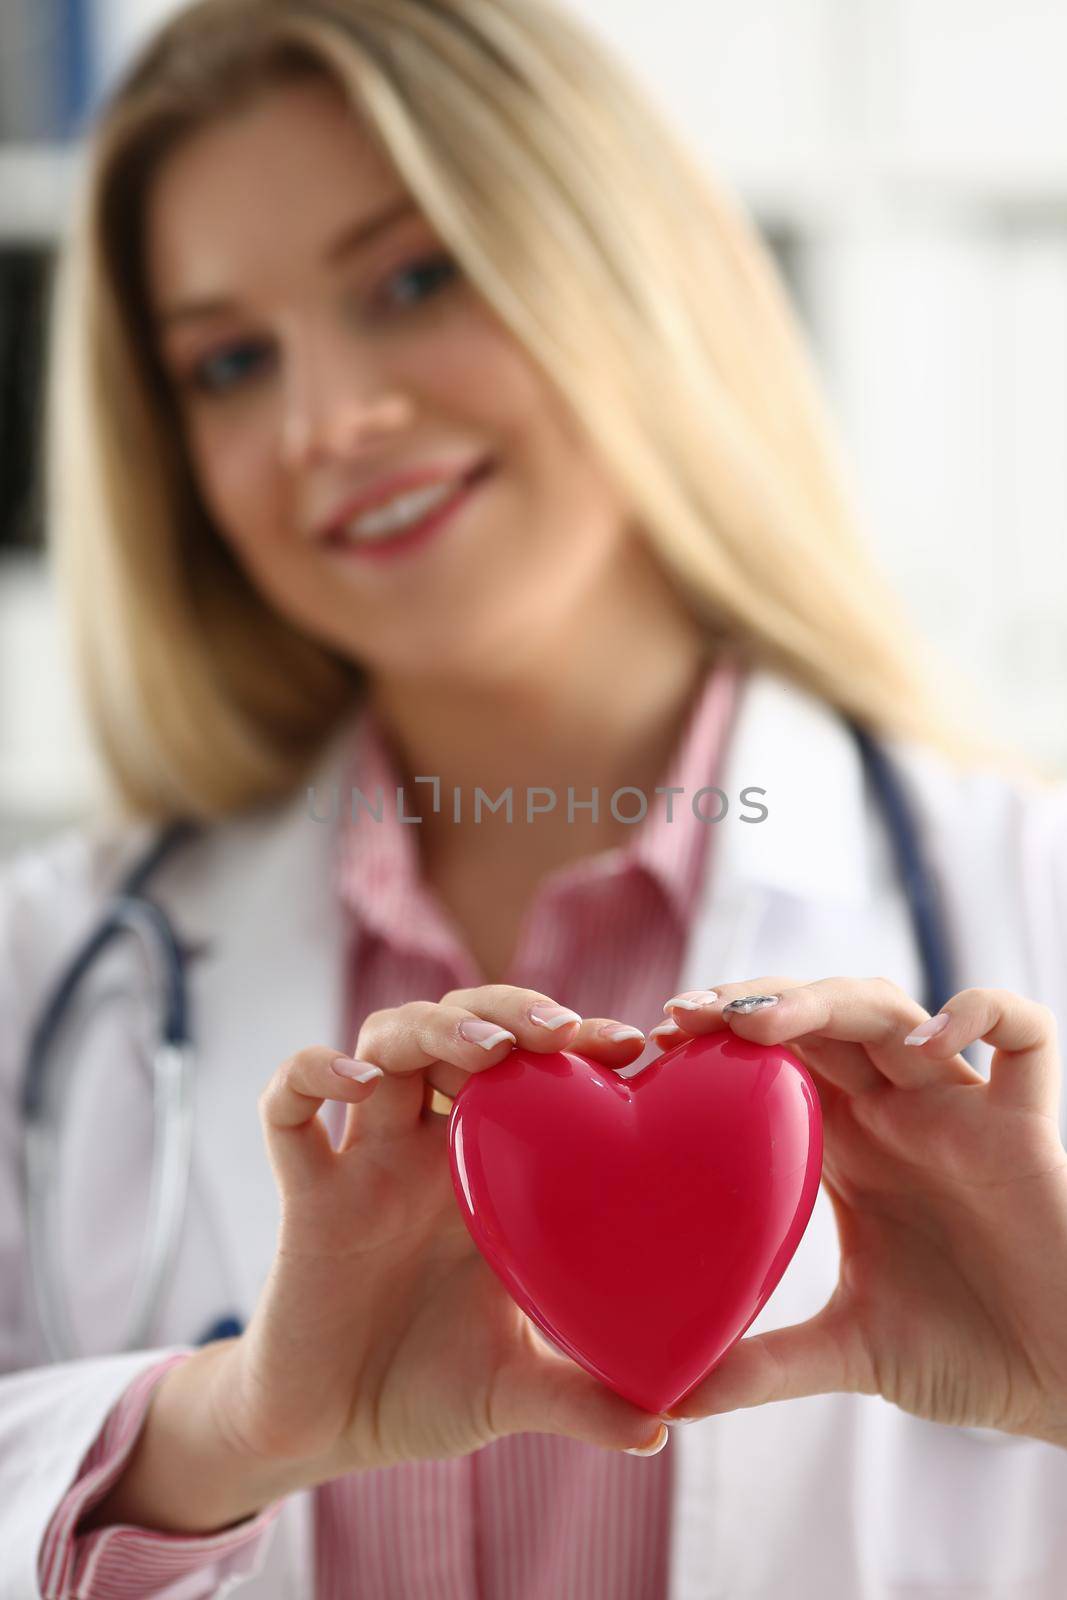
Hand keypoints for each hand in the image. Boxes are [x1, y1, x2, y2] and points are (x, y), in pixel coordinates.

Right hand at [215, 986, 669, 1486]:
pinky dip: (311, 1074)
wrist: (328, 1432)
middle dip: (508, 1010)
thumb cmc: (426, 1390)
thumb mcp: (515, 1390)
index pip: (534, 1072)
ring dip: (432, 1029)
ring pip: (385, 1041)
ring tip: (486, 1053)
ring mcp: (365, 1162)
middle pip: (460, 1028)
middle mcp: (430, 1149)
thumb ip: (583, 1400)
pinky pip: (286, 1108)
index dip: (578, 1042)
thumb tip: (661, 1429)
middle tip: (560, 1032)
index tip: (634, 1045)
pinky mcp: (305, 1194)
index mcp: (491, 1173)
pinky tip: (356, 1083)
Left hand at [654, 978, 1066, 1446]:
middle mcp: (897, 1111)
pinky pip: (1026, 1035)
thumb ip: (764, 1366)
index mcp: (848, 1145)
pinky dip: (981, 1013)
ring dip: (825, 999)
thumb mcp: (850, 1352)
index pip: (775, 1058)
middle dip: (752, 1000)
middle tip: (687, 1014)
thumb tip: (665, 1403)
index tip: (656, 1043)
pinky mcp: (1028, 1125)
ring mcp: (960, 1108)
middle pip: (819, 1016)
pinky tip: (927, 1043)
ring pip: (893, 1010)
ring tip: (763, 1024)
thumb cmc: (967, 1354)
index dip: (719, 1036)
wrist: (1065, 1384)